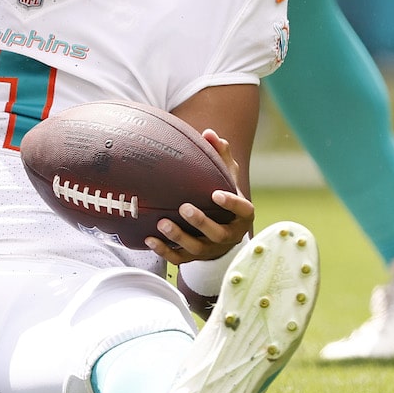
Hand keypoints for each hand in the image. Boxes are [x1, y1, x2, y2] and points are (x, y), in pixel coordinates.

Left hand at [145, 129, 254, 263]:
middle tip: (184, 207)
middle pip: (218, 234)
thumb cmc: (221, 195)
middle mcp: (229, 235)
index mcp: (241, 215)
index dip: (232, 204)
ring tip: (162, 223)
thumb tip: (209, 133)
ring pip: (198, 249)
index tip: (216, 194)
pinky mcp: (195, 258)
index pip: (243, 211)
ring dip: (179, 237)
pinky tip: (150, 239)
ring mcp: (212, 249)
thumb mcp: (226, 176)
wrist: (220, 229)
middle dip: (201, 222)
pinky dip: (165, 251)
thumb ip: (220, 155)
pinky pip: (180, 259)